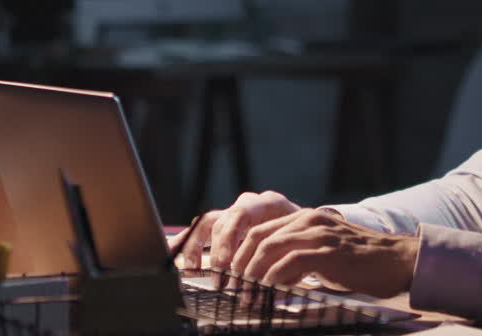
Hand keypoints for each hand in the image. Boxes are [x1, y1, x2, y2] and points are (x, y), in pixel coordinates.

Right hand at [170, 190, 301, 268]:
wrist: (308, 224)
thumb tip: (273, 279)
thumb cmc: (303, 234)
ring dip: (199, 249)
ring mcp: (235, 211)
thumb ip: (284, 253)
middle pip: (223, 223)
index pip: (240, 216)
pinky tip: (174, 252)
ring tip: (194, 271)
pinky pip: (202, 229)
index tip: (227, 266)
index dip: (230, 242)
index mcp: (268, 203)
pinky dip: (188, 241)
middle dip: (218, 253)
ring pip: (209, 224)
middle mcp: (248, 203)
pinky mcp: (226, 223)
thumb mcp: (299, 239)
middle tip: (219, 278)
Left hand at [232, 208, 417, 297]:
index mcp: (305, 217)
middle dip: (240, 264)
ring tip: (247, 296)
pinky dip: (274, 279)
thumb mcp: (325, 251)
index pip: (261, 230)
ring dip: (253, 276)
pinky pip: (290, 263)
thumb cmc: (361, 262)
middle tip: (232, 288)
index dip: (241, 253)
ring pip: (270, 248)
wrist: (397, 260)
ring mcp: (318, 233)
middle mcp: (309, 220)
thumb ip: (299, 256)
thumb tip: (270, 279)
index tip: (232, 276)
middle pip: (259, 237)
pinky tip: (270, 294)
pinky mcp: (327, 251)